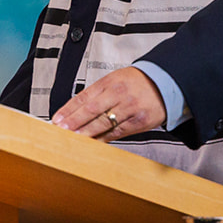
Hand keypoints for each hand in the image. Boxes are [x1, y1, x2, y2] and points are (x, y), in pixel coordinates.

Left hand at [51, 65, 166, 139]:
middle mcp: (118, 93)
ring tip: (72, 139)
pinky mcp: (139, 121)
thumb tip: (74, 110)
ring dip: (85, 132)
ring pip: (103, 123)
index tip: (56, 119)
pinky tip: (92, 143)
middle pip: (91, 109)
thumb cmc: (137, 82)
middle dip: (73, 121)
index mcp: (109, 81)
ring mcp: (129, 108)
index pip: (83, 96)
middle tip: (59, 130)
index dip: (68, 109)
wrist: (166, 82)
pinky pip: (117, 132)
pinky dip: (103, 139)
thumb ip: (96, 94)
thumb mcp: (115, 80)